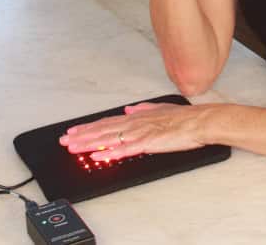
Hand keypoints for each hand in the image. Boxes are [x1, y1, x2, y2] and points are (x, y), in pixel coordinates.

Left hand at [58, 102, 207, 160]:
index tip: (73, 130)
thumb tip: (130, 109)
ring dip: (90, 143)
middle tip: (64, 141)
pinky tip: (100, 156)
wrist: (201, 121)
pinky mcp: (150, 143)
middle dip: (82, 136)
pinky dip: (112, 152)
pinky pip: (127, 149)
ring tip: (74, 148)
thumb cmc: (185, 118)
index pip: (107, 122)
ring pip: (110, 138)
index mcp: (137, 117)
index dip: (89, 127)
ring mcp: (141, 133)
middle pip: (103, 130)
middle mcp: (136, 123)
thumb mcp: (162, 109)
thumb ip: (144, 110)